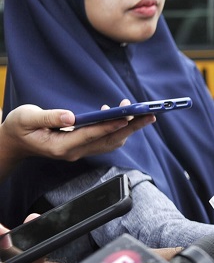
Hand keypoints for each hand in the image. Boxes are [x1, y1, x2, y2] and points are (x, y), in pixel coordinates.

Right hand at [0, 103, 152, 168]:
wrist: (14, 143)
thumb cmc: (19, 128)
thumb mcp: (26, 118)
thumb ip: (48, 117)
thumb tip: (71, 116)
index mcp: (60, 146)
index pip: (91, 136)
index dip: (110, 125)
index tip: (127, 117)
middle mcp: (74, 152)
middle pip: (109, 140)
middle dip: (130, 127)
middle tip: (149, 114)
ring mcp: (79, 151)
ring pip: (110, 141)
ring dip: (127, 127)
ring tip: (140, 111)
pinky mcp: (82, 147)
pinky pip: (105, 139)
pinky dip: (116, 127)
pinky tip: (116, 113)